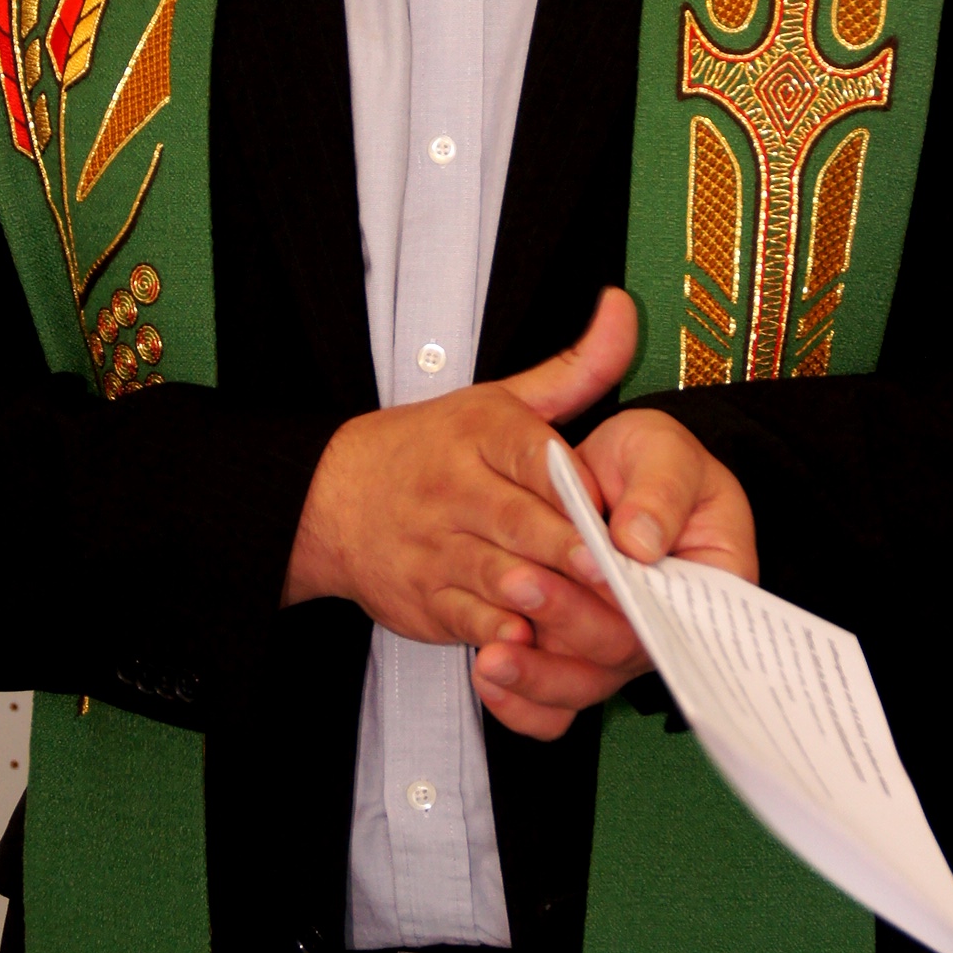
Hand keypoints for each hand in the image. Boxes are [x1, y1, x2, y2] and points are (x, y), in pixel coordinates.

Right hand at [286, 290, 756, 740]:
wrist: (330, 497)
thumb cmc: (430, 448)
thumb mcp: (498, 398)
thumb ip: (574, 368)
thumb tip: (623, 310)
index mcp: (480, 434)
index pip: (529, 454)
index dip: (571, 484)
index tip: (610, 508)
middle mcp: (456, 489)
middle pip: (517, 521)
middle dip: (563, 549)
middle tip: (611, 572)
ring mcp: (436, 547)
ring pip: (493, 575)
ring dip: (535, 597)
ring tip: (576, 613)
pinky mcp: (424, 597)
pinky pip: (463, 619)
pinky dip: (494, 635)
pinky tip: (525, 642)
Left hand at [471, 403, 757, 739]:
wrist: (604, 470)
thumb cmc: (650, 462)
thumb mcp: (666, 451)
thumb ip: (661, 490)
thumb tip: (639, 542)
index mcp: (710, 584)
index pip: (687, 616)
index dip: (643, 606)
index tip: (601, 577)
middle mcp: (662, 628)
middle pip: (624, 649)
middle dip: (571, 620)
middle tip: (522, 583)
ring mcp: (613, 644)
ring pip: (582, 685)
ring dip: (536, 675)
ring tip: (494, 656)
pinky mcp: (570, 653)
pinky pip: (549, 700)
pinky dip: (517, 700)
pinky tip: (485, 675)